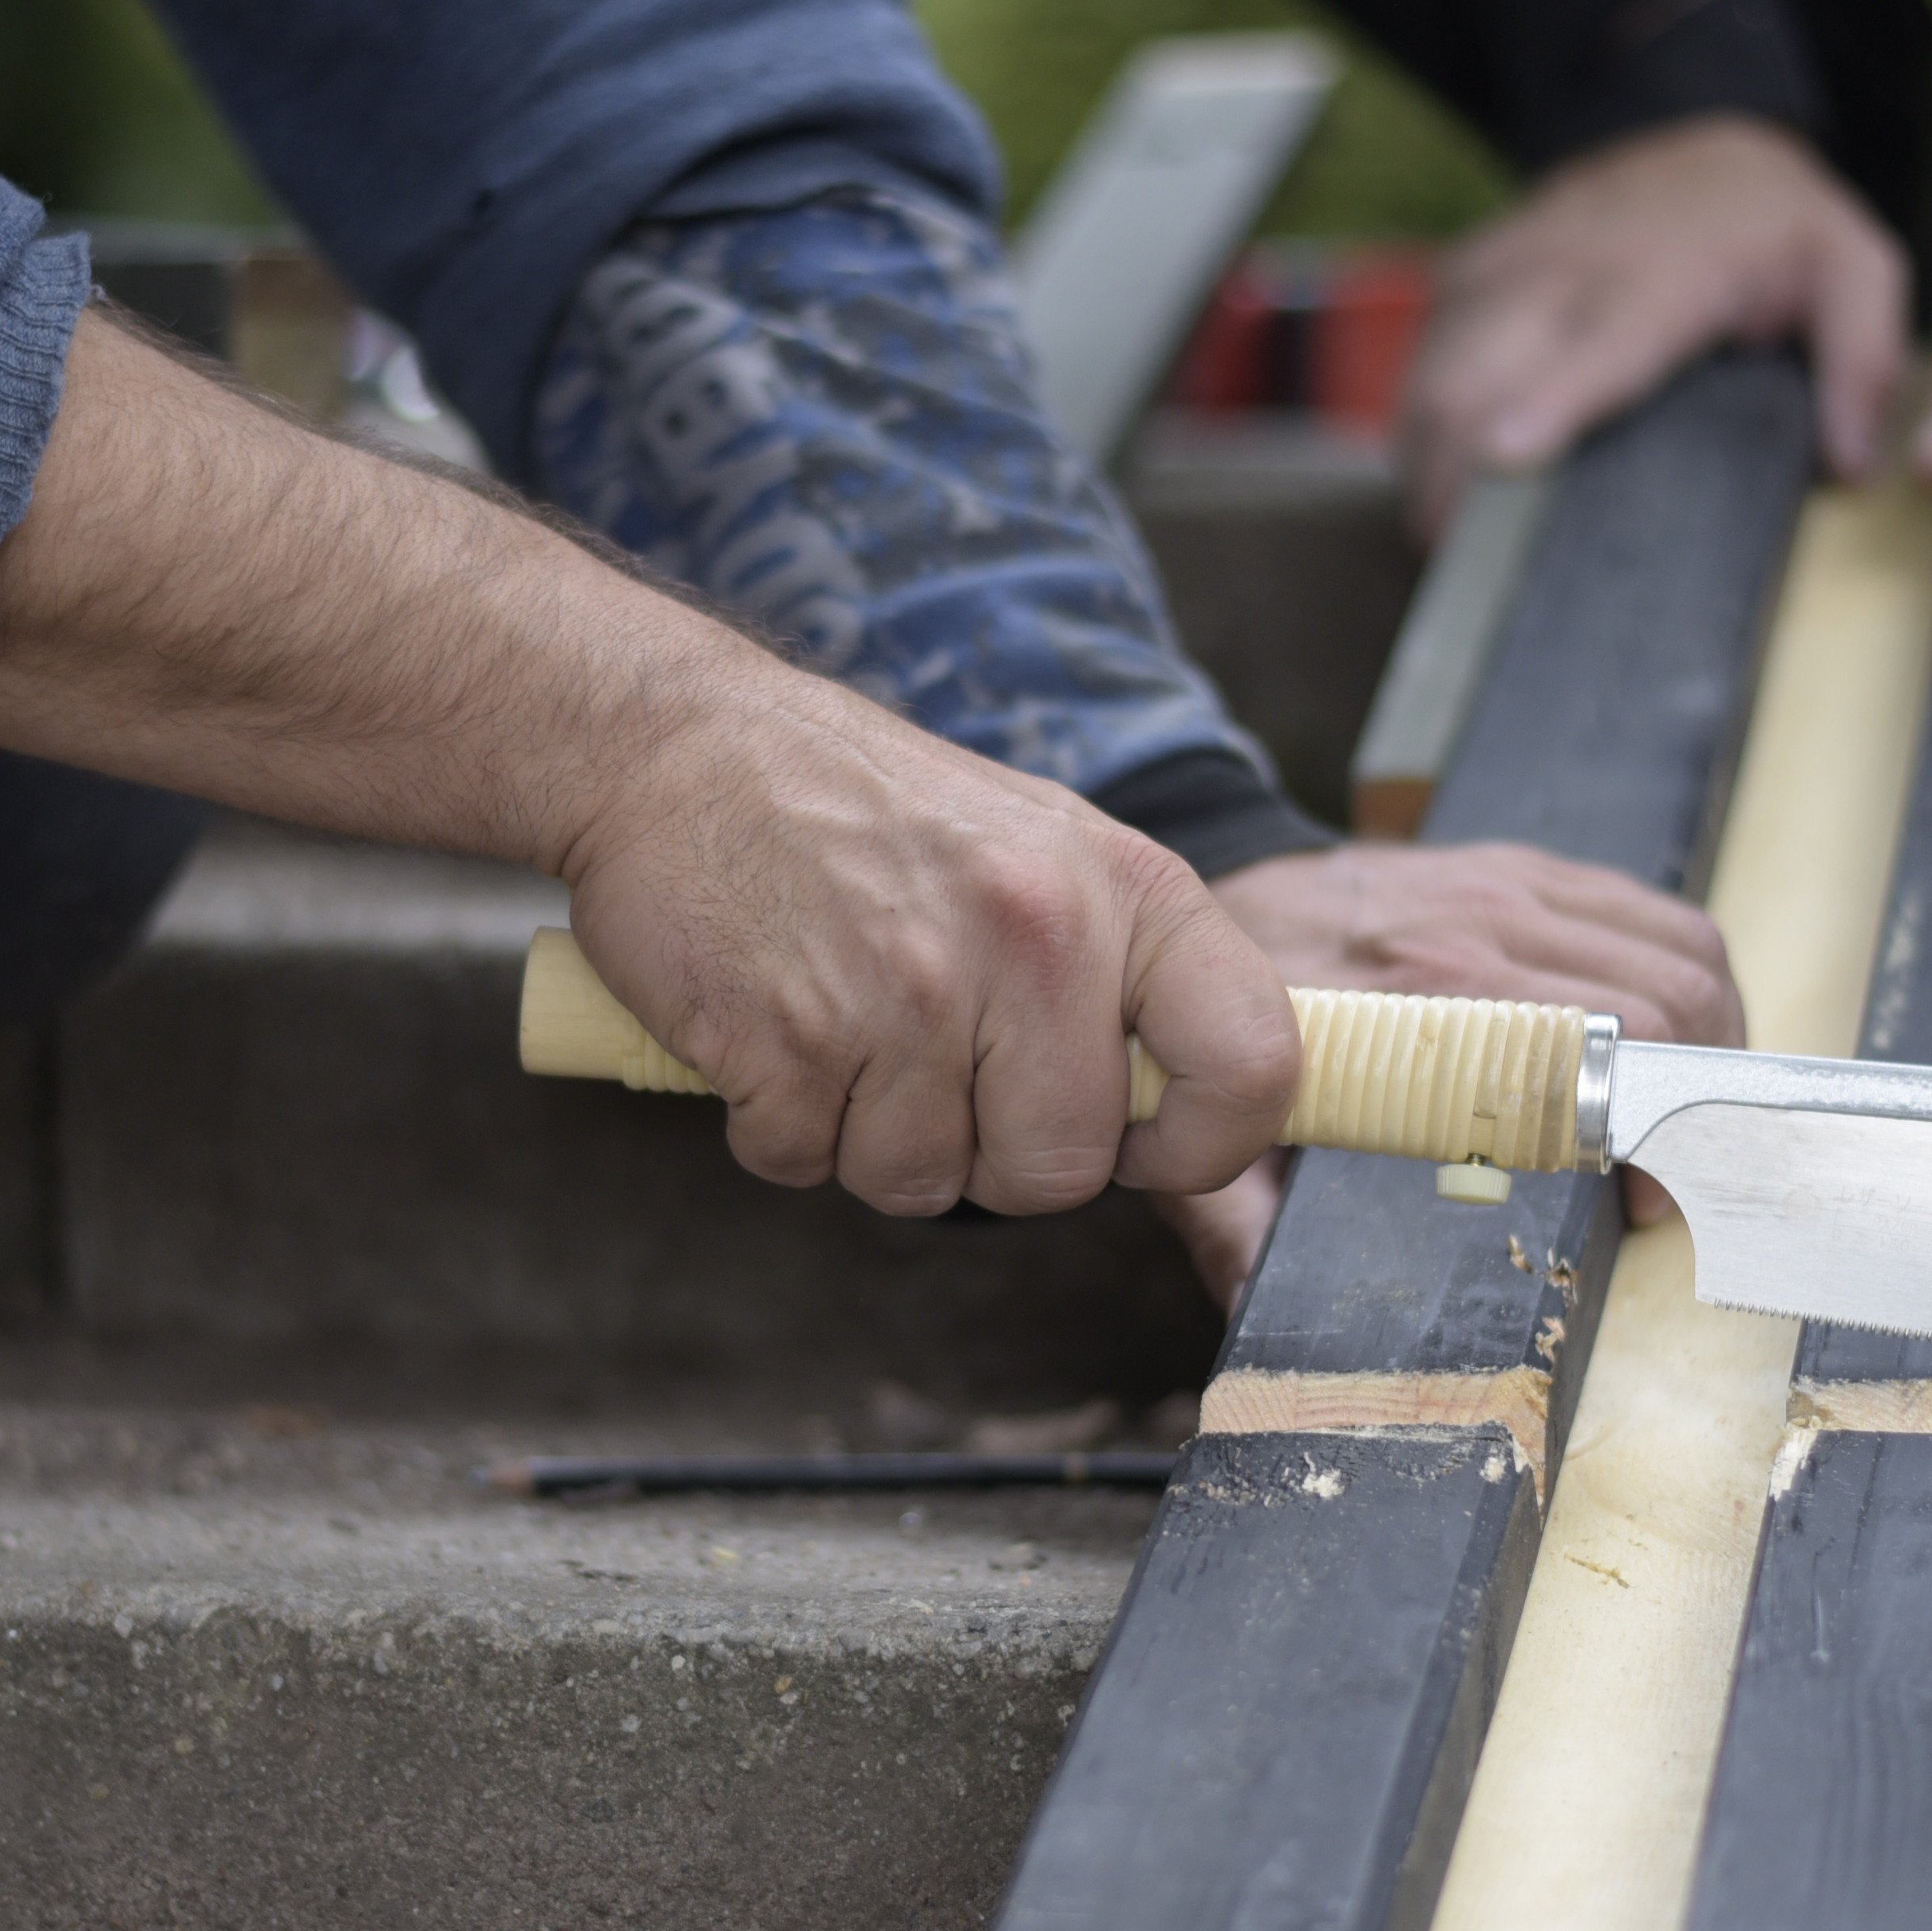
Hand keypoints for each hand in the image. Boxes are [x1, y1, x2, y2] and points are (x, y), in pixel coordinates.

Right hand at [555, 697, 1297, 1217]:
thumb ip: (1117, 974)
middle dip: (993, 1154)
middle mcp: (1032, 940)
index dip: (1209, 1143)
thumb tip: (1175, 1111)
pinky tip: (774, 1030)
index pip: (1254, 1063)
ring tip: (844, 1025)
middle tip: (935, 1068)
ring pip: (924, 1185)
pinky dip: (779, 1126)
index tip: (1145, 1144)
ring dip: (871, 1139)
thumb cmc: (862, 808)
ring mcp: (907, 996)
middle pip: (1061, 1172)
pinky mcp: (786, 1042)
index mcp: (1121, 889)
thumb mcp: (1039, 849)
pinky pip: (803, 1166)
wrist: (678, 745)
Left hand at [1148, 840, 1744, 1305]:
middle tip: (1677, 1171)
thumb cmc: (1228, 1003)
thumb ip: (1235, 1218)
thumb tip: (1253, 1305)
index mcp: (1418, 1000)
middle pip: (1666, 1002)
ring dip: (1714, 1034)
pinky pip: (1651, 910)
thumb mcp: (1216, 1118)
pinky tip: (1669, 1033)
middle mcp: (1477, 929)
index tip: (1645, 1205)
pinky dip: (1686, 973)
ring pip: (1680, 948)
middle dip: (1700, 1101)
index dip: (1646, 1140)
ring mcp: (1509, 884)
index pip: (1591, 1054)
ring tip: (1687, 1107)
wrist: (1221, 879)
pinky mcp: (1523, 865)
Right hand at [1400, 115, 1907, 546]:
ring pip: (1433, 361)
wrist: (1704, 143)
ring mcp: (1510, 261)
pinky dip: (1420, 412)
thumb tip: (1848, 465)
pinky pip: (1424, 345)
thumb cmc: (1776, 225)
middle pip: (1478, 363)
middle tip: (1459, 557)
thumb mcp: (1853, 269)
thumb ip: (1861, 360)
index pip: (1603, 342)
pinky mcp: (1472, 267)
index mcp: (1670, 274)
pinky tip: (1440, 468)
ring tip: (1440, 533)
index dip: (1549, 399)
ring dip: (1424, 452)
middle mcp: (1574, 264)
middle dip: (1450, 467)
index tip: (1504, 456)